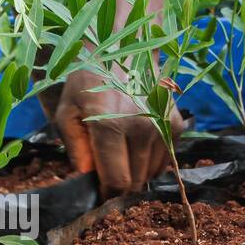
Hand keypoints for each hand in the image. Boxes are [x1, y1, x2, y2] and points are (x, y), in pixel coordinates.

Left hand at [40, 69, 180, 197]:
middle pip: (135, 182)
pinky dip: (151, 161)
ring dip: (136, 173)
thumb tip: (87, 179)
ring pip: (152, 174)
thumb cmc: (88, 82)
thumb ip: (75, 149)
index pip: (116, 181)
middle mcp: (142, 128)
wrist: (124, 48)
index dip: (107, 195)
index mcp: (110, 126)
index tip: (99, 195)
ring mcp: (163, 126)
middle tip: (107, 173)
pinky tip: (136, 143)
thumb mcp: (68, 112)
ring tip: (120, 152)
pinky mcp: (176, 124)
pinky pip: (165, 161)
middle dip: (120, 185)